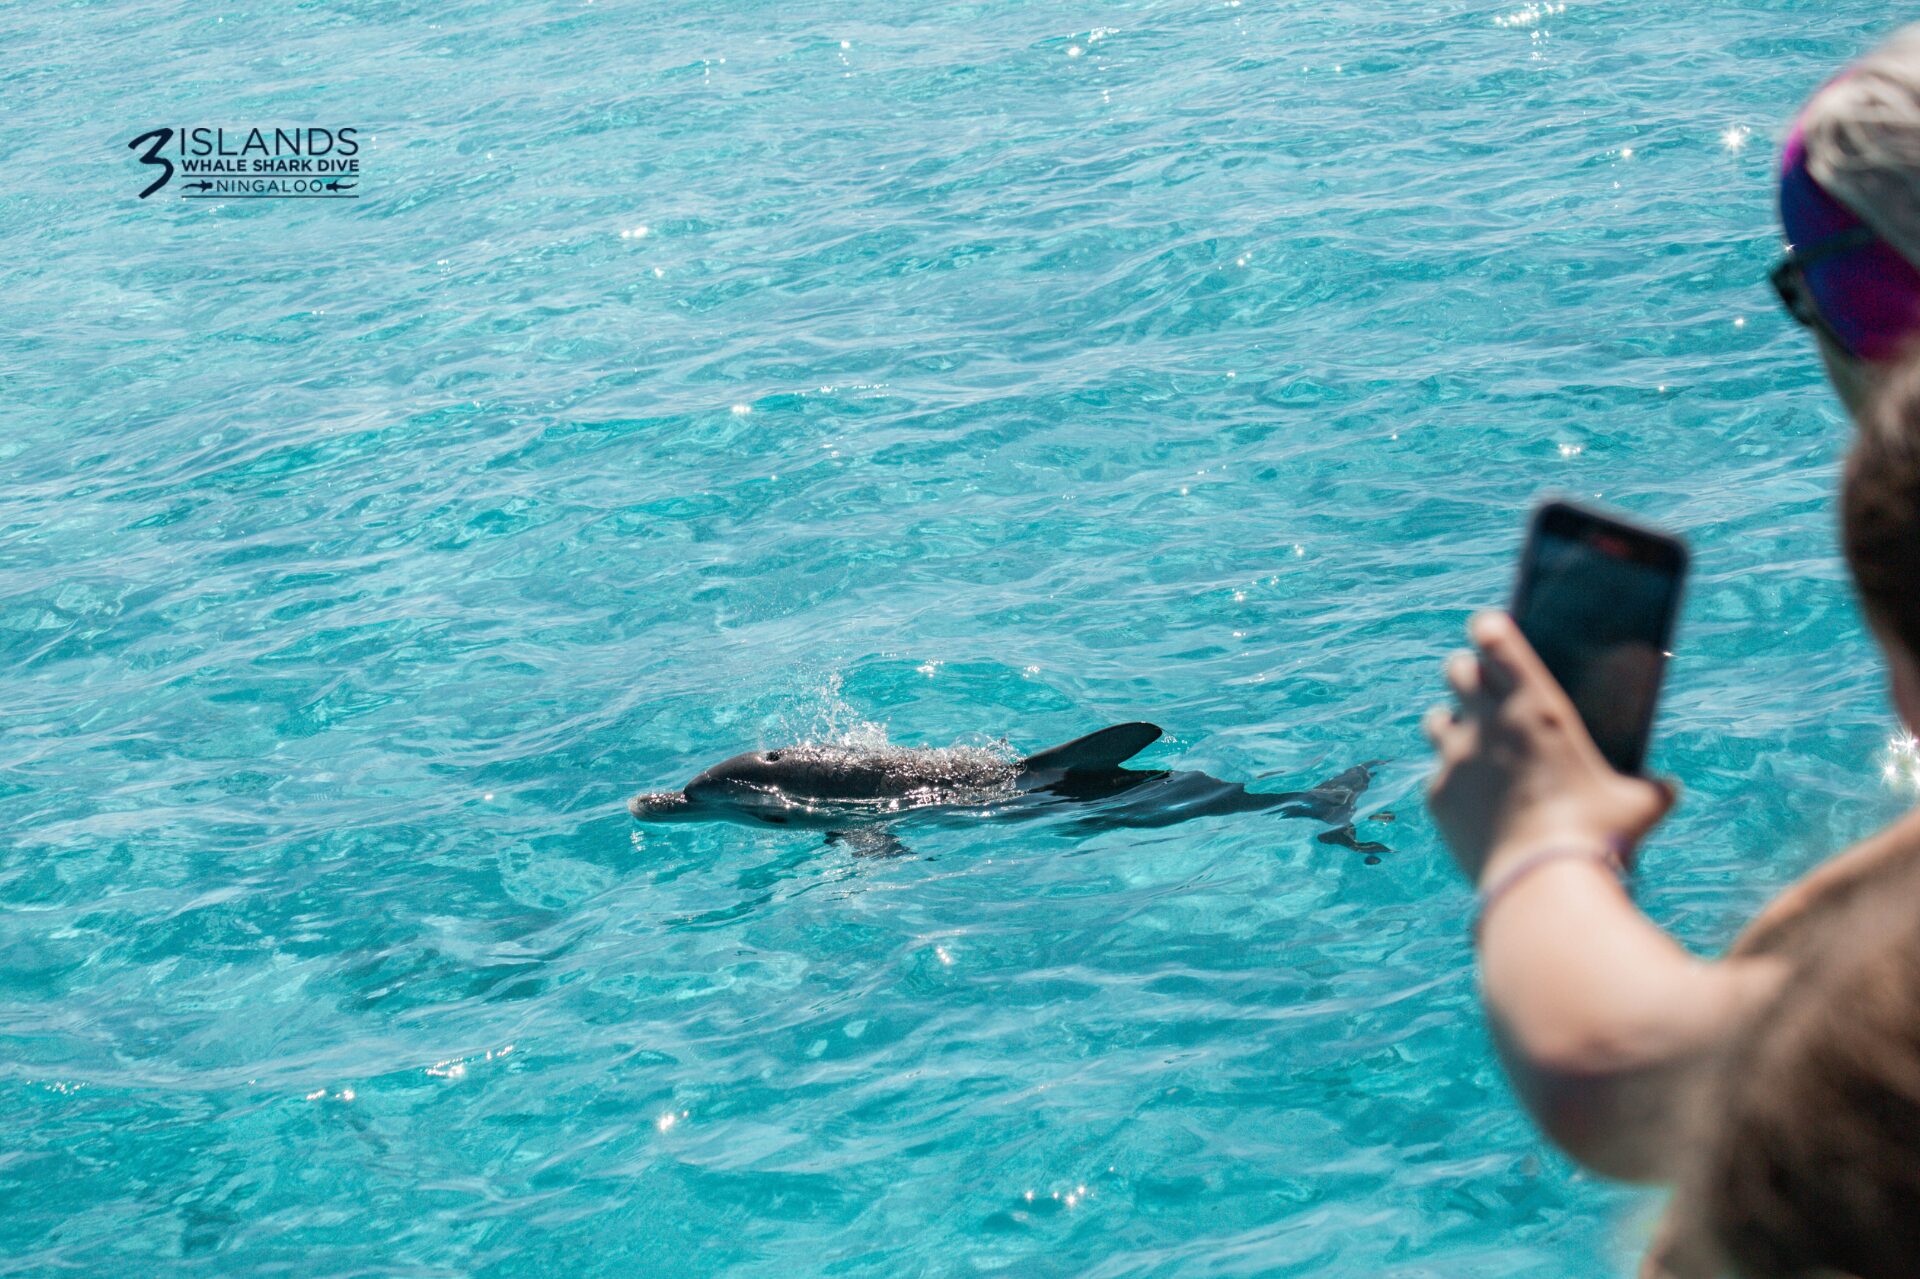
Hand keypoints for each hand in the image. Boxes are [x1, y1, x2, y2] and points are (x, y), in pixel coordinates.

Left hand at [1425, 610, 1674, 885]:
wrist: (1542, 885)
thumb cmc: (1599, 838)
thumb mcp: (1639, 807)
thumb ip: (1651, 789)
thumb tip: (1667, 790)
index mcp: (1537, 706)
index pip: (1495, 639)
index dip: (1489, 629)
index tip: (1488, 628)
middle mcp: (1488, 722)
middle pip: (1456, 670)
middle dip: (1467, 673)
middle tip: (1478, 686)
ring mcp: (1455, 758)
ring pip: (1436, 719)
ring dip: (1451, 724)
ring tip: (1469, 742)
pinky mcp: (1437, 796)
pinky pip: (1436, 777)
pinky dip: (1452, 783)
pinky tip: (1471, 801)